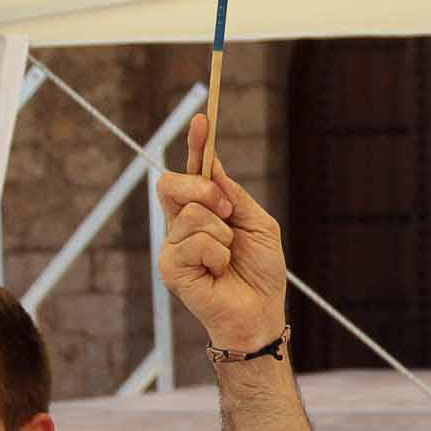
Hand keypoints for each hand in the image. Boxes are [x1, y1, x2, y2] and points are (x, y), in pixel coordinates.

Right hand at [156, 114, 288, 352]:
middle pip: (173, 183)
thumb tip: (215, 168)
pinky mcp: (170, 267)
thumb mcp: (258, 225)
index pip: (192, 171)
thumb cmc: (260, 272)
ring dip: (222, 234)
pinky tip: (218, 272)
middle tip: (228, 212)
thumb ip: (236, 196)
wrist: (260, 312)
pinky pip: (195, 243)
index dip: (195, 144)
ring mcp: (173, 245)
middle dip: (204, 190)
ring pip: (192, 214)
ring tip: (228, 258)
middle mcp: (182, 224)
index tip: (203, 118)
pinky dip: (217, 256)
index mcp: (203, 210)